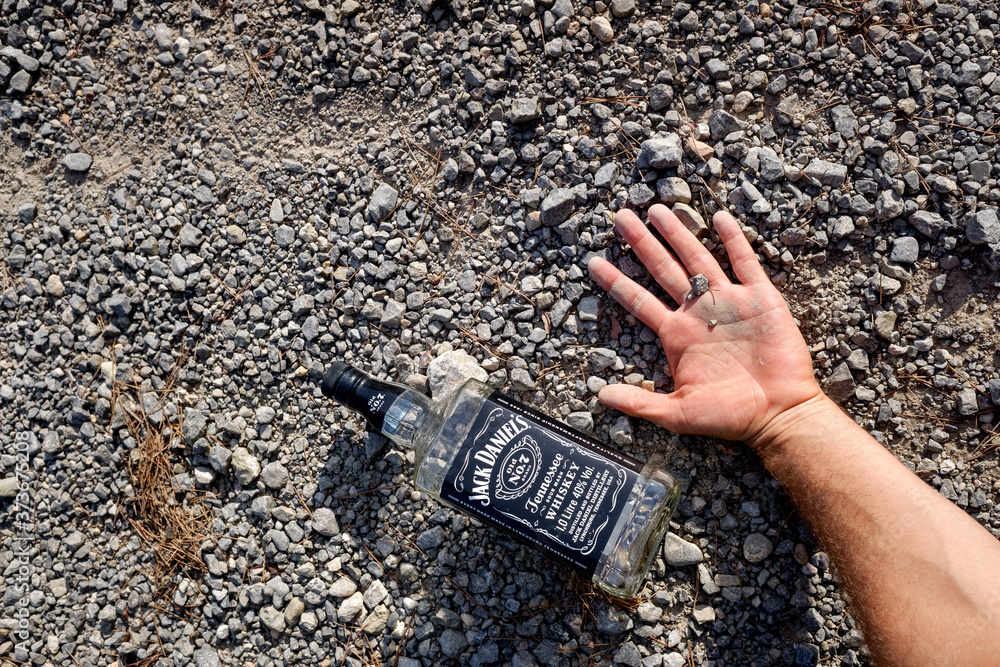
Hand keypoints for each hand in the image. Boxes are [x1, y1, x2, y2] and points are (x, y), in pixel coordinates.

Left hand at [588, 204, 823, 445]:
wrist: (778, 414)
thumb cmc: (729, 417)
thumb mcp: (677, 413)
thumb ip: (639, 402)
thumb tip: (599, 396)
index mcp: (677, 335)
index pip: (639, 301)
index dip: (616, 282)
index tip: (593, 262)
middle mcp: (698, 313)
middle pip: (662, 270)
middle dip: (641, 243)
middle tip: (619, 216)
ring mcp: (728, 303)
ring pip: (698, 259)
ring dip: (678, 233)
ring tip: (656, 209)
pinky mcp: (760, 300)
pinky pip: (745, 264)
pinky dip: (733, 241)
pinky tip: (719, 217)